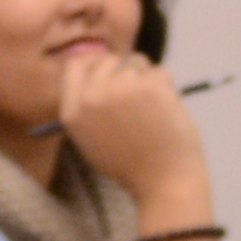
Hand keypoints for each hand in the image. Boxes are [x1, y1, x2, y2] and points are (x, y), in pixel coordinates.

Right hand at [55, 51, 213, 213]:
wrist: (163, 181)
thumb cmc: (132, 164)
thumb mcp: (93, 139)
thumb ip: (89, 107)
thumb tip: (101, 72)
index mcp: (72, 112)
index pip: (74, 66)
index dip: (94, 62)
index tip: (109, 68)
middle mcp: (91, 96)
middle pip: (106, 59)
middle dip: (125, 69)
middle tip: (140, 90)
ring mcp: (119, 88)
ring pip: (136, 62)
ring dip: (148, 78)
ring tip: (153, 109)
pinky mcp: (148, 85)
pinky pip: (159, 72)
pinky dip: (167, 87)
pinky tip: (166, 111)